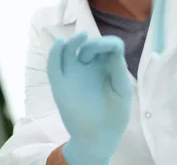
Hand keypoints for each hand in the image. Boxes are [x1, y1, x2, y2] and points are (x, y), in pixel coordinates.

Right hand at [47, 32, 132, 164]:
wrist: (98, 139)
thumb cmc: (114, 116)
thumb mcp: (122, 92)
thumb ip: (119, 71)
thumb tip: (114, 49)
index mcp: (108, 67)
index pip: (108, 45)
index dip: (108, 43)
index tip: (112, 51)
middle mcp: (90, 67)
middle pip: (89, 44)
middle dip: (93, 45)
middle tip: (94, 56)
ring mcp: (73, 74)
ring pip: (69, 49)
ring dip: (75, 41)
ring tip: (81, 37)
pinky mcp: (60, 84)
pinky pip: (54, 64)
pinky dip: (55, 52)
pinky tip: (59, 43)